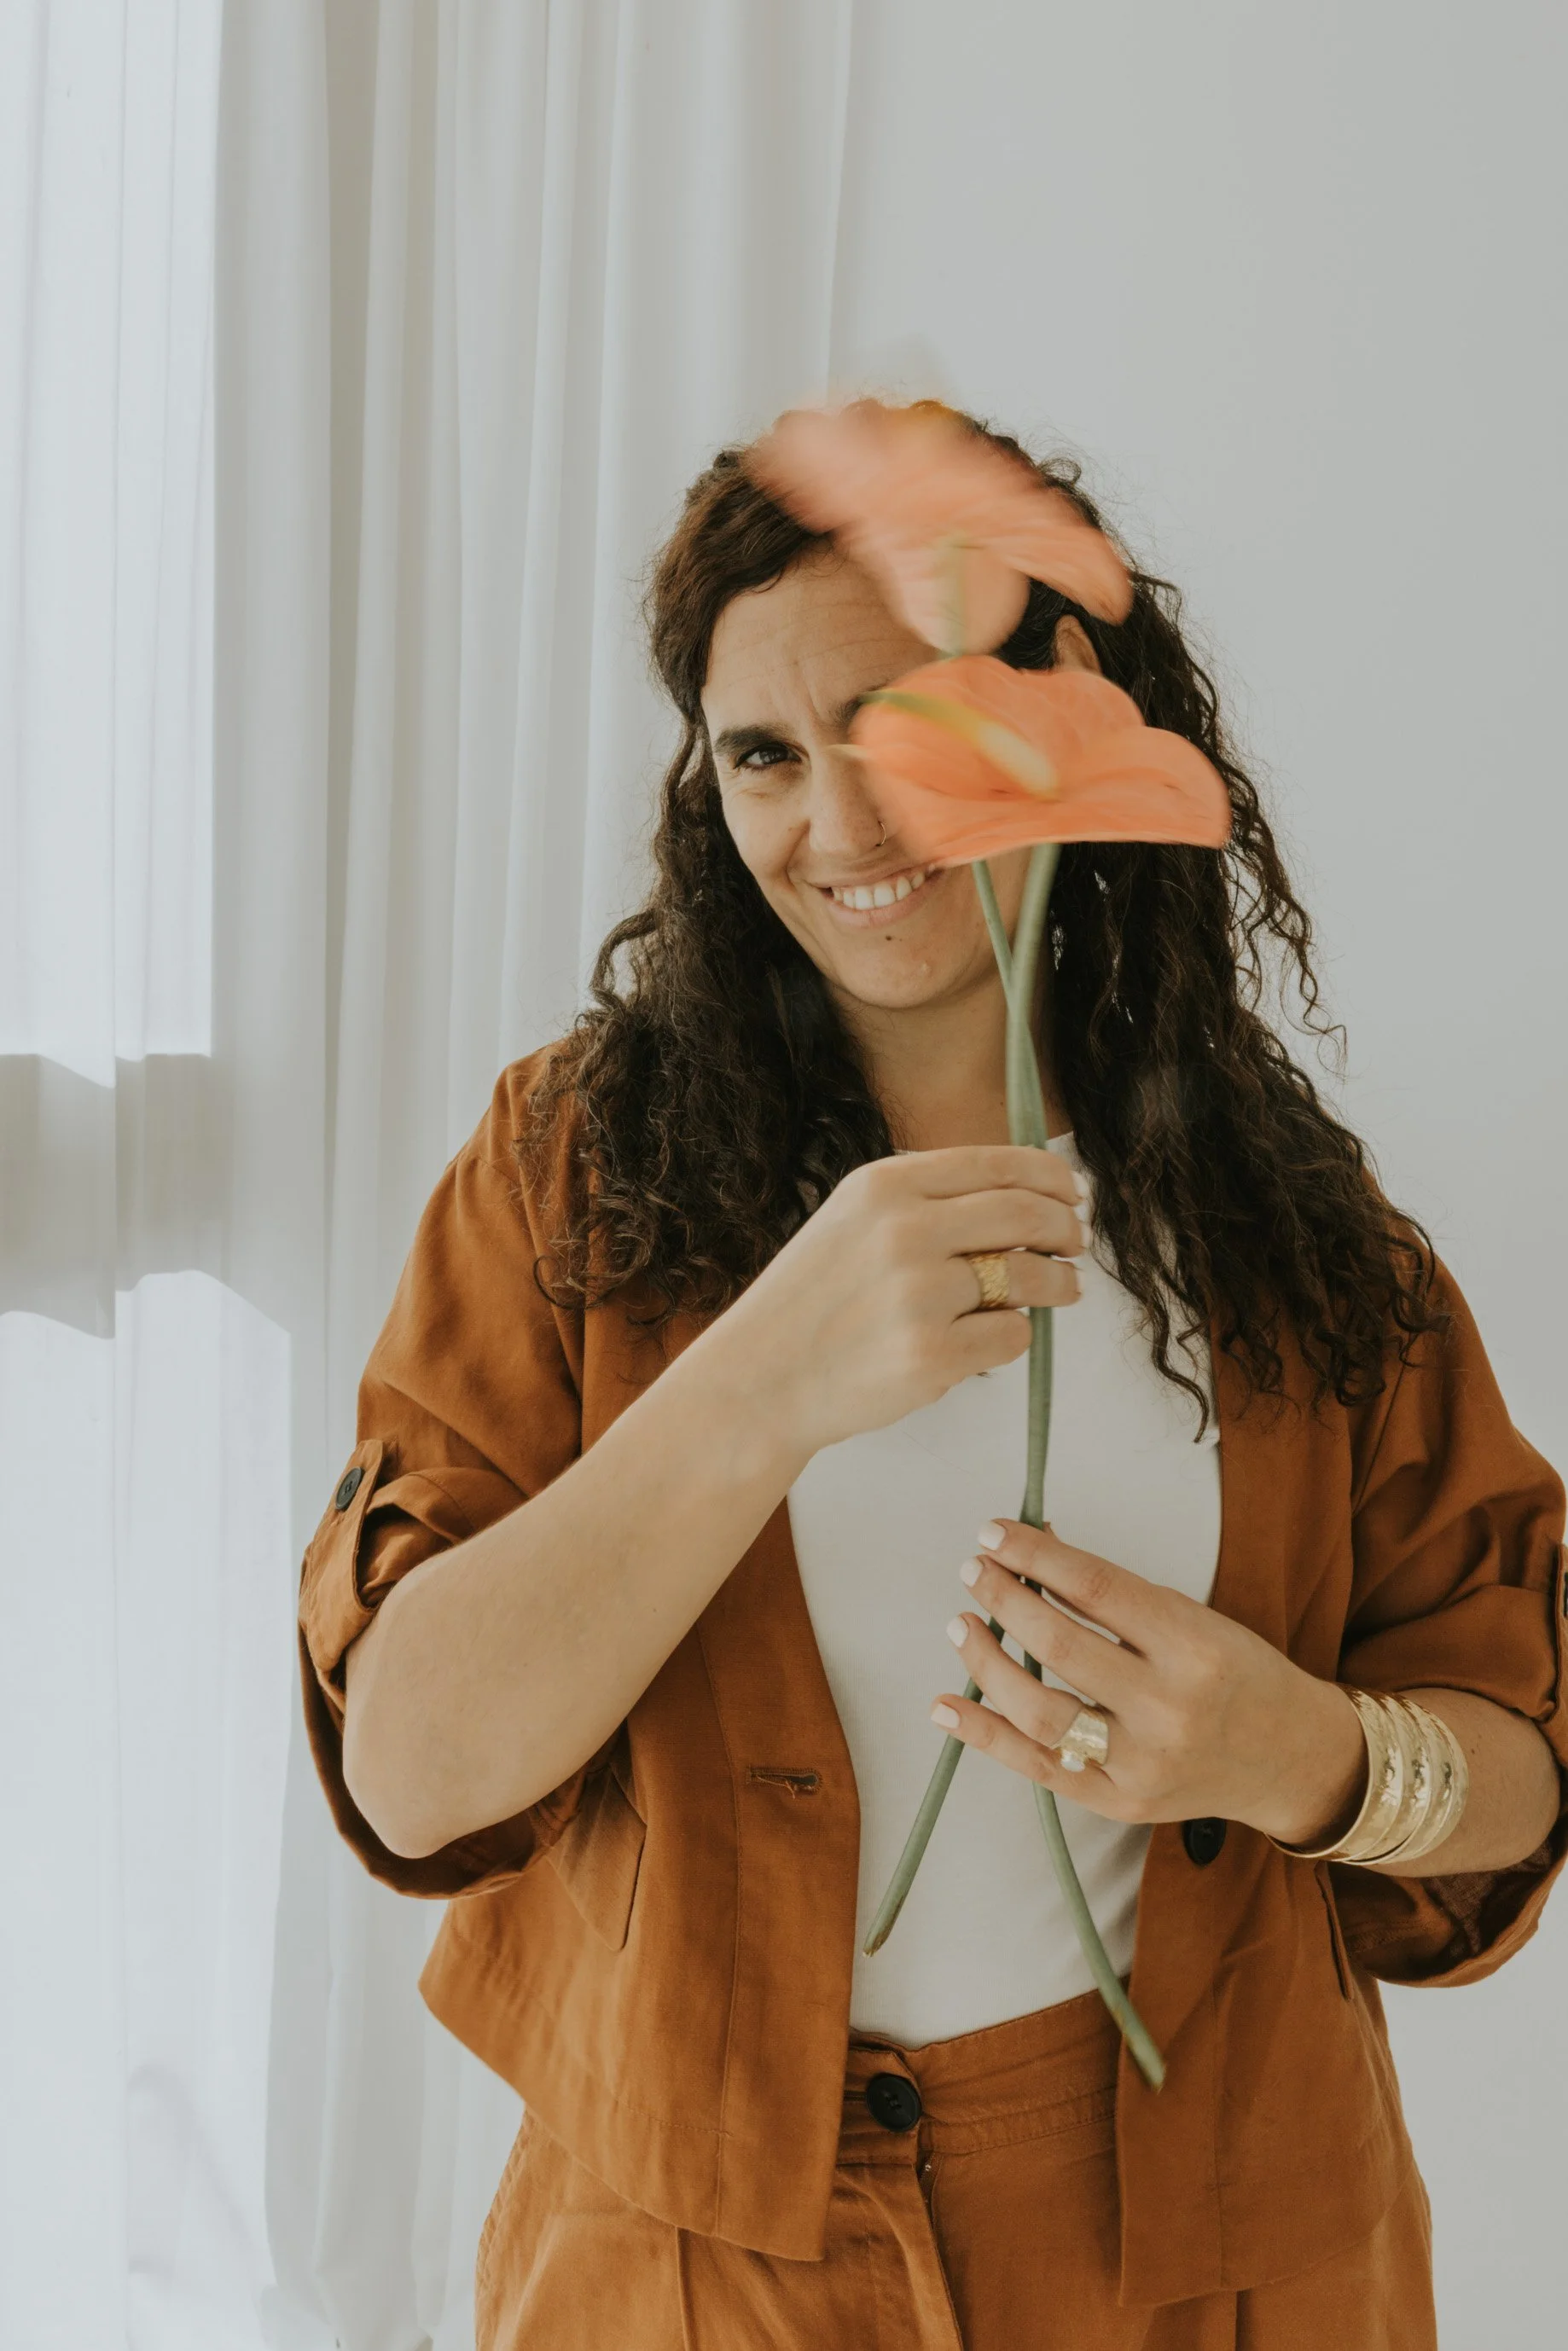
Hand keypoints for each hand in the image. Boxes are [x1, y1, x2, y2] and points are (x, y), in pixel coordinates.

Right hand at [722, 1148, 1087, 1459]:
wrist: (760, 1377)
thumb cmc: (814, 1301)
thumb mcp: (852, 1220)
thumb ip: (928, 1200)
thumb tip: (1029, 1194)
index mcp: (885, 1186)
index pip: (1001, 1163)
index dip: (1052, 1177)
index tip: (1072, 1194)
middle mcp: (903, 1231)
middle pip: (1027, 1215)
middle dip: (1066, 1229)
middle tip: (1075, 1244)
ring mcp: (918, 1294)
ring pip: (1030, 1278)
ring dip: (1058, 1285)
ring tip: (1059, 1292)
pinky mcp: (930, 1355)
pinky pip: (1012, 1336)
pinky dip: (1012, 1338)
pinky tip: (984, 1340)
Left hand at [934, 1520, 1365, 1846]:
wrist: (1290, 1758)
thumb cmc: (1238, 1674)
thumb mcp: (1193, 1616)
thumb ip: (1113, 1592)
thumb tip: (1033, 1549)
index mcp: (1194, 1647)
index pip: (1095, 1589)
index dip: (1036, 1555)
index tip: (995, 1532)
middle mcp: (1167, 1709)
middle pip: (1059, 1646)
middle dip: (1004, 1599)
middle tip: (974, 1570)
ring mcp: (1140, 1764)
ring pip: (1038, 1711)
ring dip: (987, 1661)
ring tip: (962, 1624)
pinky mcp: (1118, 1803)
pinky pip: (1035, 1768)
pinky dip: (982, 1735)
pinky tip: (945, 1704)